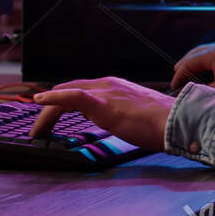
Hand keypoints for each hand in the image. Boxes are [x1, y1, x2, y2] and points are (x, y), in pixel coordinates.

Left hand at [30, 77, 175, 147]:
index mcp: (116, 87)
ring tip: (38, 131)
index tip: (52, 120)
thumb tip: (120, 122)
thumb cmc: (163, 123)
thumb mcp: (137, 115)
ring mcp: (105, 92)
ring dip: (47, 113)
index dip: (62, 103)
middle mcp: (108, 85)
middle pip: (68, 91)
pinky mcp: (103, 103)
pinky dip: (53, 98)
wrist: (176, 122)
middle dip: (50, 110)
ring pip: (66, 94)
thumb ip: (123, 114)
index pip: (80, 91)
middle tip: (40, 130)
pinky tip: (40, 101)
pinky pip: (71, 96)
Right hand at [170, 41, 214, 94]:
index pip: (191, 62)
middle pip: (198, 52)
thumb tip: (190, 91)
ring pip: (209, 51)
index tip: (174, 86)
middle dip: (187, 62)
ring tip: (191, 68)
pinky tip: (209, 67)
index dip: (180, 75)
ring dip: (198, 60)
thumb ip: (200, 90)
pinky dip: (210, 59)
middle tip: (177, 71)